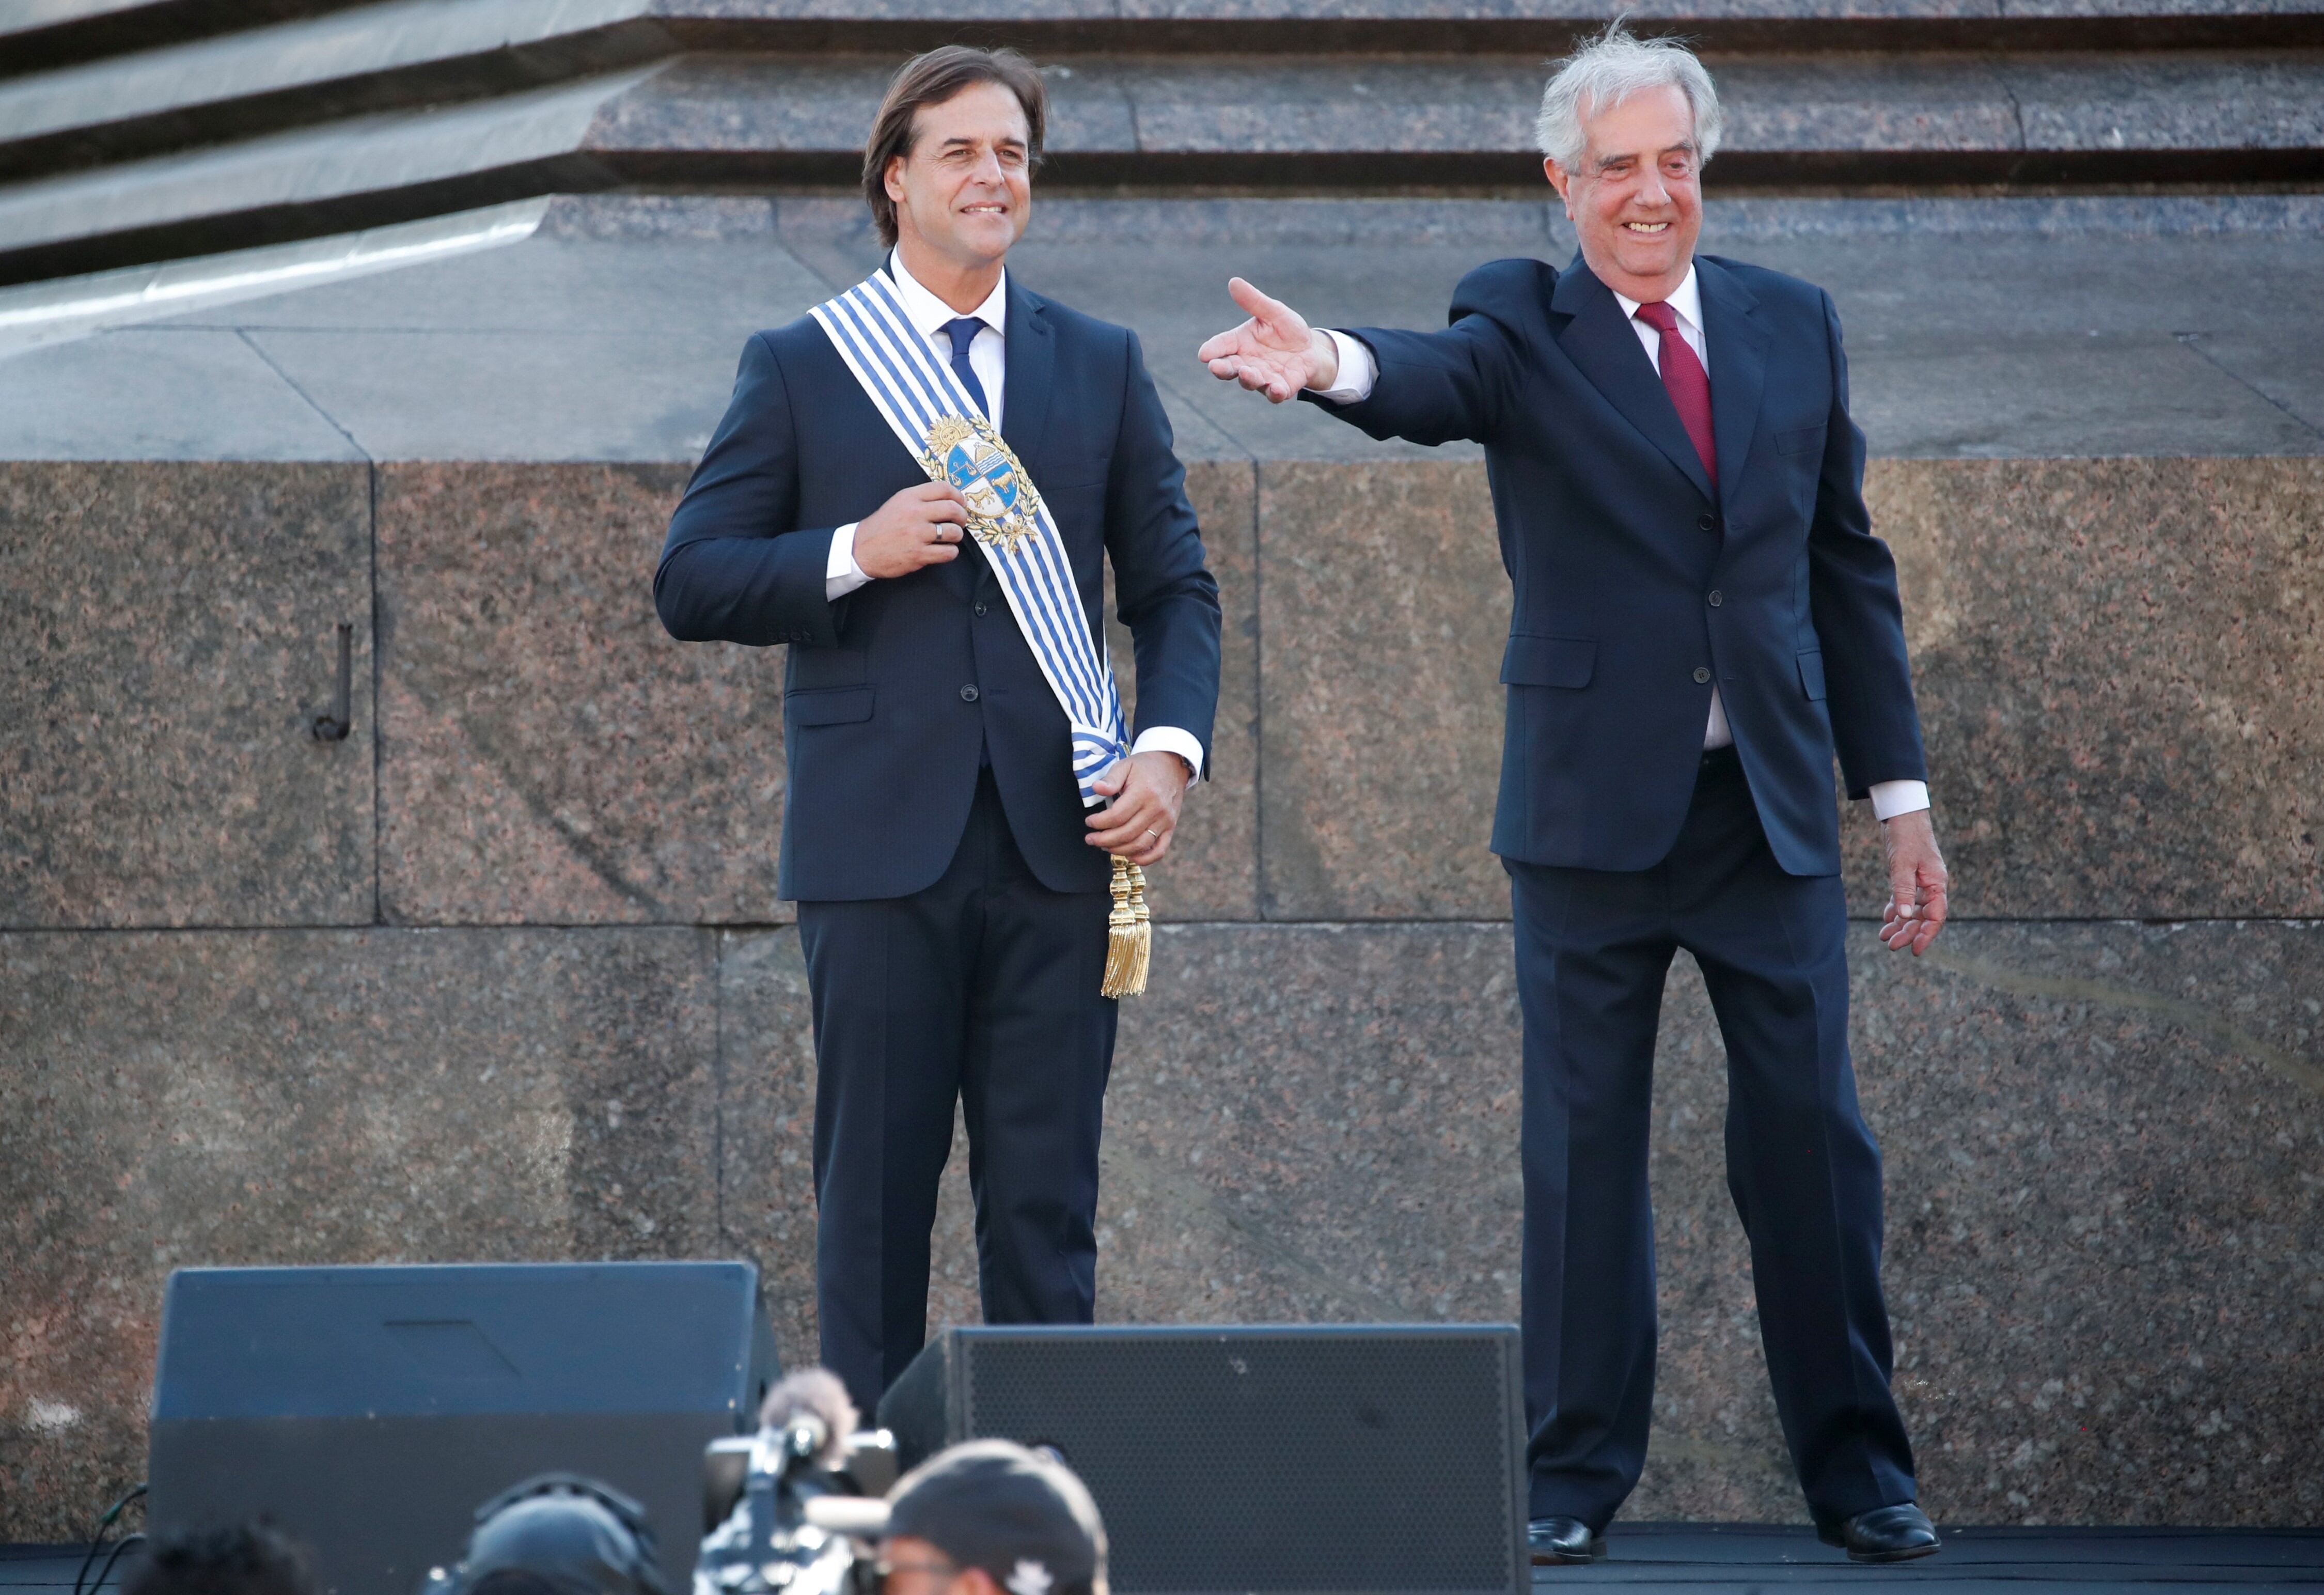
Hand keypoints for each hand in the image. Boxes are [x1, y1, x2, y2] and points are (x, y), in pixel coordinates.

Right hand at [853, 482, 968, 578]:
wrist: (862, 549)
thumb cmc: (883, 526)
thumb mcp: (898, 502)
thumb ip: (921, 498)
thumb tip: (950, 498)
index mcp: (909, 497)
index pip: (944, 488)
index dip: (958, 496)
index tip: (961, 503)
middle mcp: (914, 513)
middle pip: (953, 509)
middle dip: (962, 516)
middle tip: (960, 522)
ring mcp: (917, 535)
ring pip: (954, 532)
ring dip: (957, 535)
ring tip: (950, 537)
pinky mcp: (919, 554)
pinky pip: (948, 552)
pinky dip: (951, 552)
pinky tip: (944, 550)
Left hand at [1085, 751, 1190, 865]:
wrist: (1172, 765)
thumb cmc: (1145, 767)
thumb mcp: (1125, 765)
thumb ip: (1111, 778)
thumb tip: (1096, 788)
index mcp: (1144, 792)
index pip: (1117, 816)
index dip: (1099, 822)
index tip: (1089, 822)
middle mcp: (1156, 809)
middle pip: (1127, 833)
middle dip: (1104, 840)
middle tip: (1091, 839)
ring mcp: (1165, 821)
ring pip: (1140, 844)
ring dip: (1119, 850)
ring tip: (1104, 846)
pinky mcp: (1171, 828)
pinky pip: (1159, 850)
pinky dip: (1145, 859)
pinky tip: (1129, 856)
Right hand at [1197, 278, 1337, 403]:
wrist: (1312, 350)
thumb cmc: (1287, 331)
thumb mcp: (1273, 312)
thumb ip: (1254, 302)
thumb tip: (1233, 282)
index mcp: (1240, 343)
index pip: (1221, 346)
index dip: (1212, 350)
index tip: (1204, 355)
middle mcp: (1247, 363)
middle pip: (1229, 368)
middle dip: (1222, 369)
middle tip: (1215, 367)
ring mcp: (1263, 377)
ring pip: (1250, 382)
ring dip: (1248, 379)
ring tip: (1247, 373)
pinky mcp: (1282, 388)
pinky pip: (1275, 394)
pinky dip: (1274, 393)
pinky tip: (1275, 388)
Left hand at [1879, 809, 1948, 955]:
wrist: (1901, 814)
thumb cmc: (1906, 836)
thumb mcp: (1902, 864)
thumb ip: (1903, 890)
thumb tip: (1905, 917)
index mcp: (1937, 883)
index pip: (1936, 916)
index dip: (1926, 935)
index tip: (1914, 950)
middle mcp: (1931, 885)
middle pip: (1923, 916)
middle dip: (1908, 932)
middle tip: (1891, 945)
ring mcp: (1920, 881)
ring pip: (1913, 910)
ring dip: (1901, 924)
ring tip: (1884, 936)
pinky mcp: (1908, 876)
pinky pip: (1905, 899)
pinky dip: (1896, 909)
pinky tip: (1887, 919)